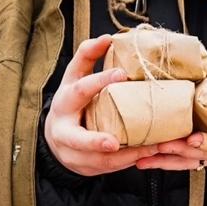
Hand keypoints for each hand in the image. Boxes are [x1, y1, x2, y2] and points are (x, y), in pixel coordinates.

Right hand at [42, 35, 143, 176]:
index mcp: (65, 102)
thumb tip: (107, 37)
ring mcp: (73, 153)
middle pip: (76, 139)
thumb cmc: (72, 102)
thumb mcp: (74, 77)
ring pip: (97, 160)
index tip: (121, 74)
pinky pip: (108, 168)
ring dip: (123, 156)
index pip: (80, 90)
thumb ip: (87, 56)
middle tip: (113, 142)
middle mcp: (64, 130)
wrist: (56, 137)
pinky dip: (128, 162)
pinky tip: (148, 154)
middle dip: (94, 142)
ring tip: (149, 148)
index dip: (98, 82)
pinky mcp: (86, 167)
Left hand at [134, 39, 206, 171]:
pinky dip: (165, 163)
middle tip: (158, 145)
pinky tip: (145, 161)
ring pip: (188, 163)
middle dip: (178, 152)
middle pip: (200, 156)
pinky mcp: (203, 156)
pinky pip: (183, 164)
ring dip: (164, 162)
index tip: (192, 138)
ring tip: (142, 159)